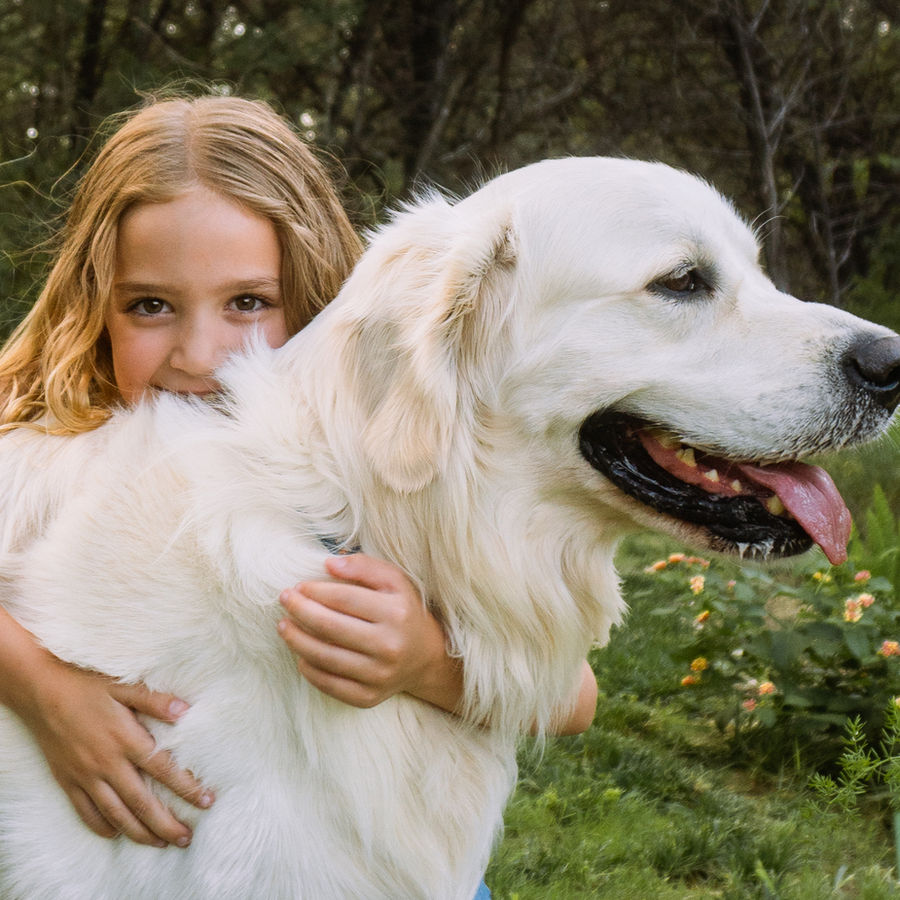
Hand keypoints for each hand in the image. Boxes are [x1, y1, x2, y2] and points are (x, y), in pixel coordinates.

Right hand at [19, 656, 212, 846]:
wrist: (41, 691)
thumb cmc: (87, 684)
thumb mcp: (124, 685)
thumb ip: (155, 699)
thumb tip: (185, 710)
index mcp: (125, 738)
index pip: (164, 769)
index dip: (187, 788)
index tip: (207, 800)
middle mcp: (106, 763)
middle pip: (141, 802)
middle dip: (166, 824)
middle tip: (187, 839)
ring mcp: (85, 776)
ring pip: (115, 814)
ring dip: (140, 832)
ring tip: (161, 843)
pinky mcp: (68, 781)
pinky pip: (86, 812)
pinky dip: (102, 827)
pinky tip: (117, 834)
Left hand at [277, 553, 463, 710]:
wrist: (427, 657)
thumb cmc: (404, 611)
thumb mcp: (395, 581)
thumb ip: (364, 566)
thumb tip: (329, 564)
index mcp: (396, 613)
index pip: (344, 599)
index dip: (315, 591)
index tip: (298, 586)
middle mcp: (389, 645)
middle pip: (330, 627)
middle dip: (300, 611)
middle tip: (284, 600)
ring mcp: (379, 675)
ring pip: (325, 657)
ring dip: (296, 640)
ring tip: (283, 626)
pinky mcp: (369, 697)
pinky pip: (329, 684)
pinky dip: (309, 669)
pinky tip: (300, 654)